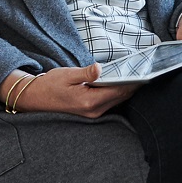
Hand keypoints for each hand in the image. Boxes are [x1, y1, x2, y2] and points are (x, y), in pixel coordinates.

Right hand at [0, 64, 135, 118]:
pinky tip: (122, 84)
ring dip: (126, 90)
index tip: (144, 73)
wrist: (36, 98)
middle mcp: (93, 111)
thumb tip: (99, 68)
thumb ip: (85, 73)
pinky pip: (109, 103)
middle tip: (146, 72)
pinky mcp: (90, 112)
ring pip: (116, 101)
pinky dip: (117, 93)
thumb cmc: (50, 85)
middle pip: (120, 98)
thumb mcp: (67, 75)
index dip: (132, 82)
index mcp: (88, 101)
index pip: (117, 91)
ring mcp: (92, 114)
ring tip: (137, 76)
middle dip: (132, 86)